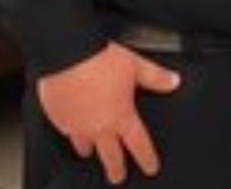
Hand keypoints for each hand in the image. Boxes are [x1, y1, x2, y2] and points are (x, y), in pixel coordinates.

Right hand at [36, 42, 180, 184]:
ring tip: (90, 152)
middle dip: (116, 169)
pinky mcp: (57, 118)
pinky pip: (66, 131)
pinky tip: (72, 127)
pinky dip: (70, 131)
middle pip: (110, 156)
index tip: (150, 167)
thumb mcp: (136, 65)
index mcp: (121, 116)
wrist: (67, 53)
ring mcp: (76, 125)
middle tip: (118, 177)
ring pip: (84, 146)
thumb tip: (173, 81)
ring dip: (89, 149)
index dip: (147, 158)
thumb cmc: (99, 58)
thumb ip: (155, 77)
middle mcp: (98, 126)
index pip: (139, 144)